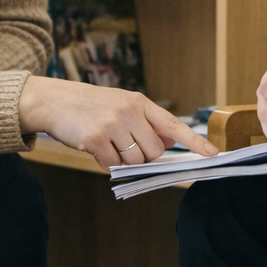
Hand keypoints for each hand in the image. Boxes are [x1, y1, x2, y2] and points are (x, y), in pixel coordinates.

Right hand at [18, 76, 218, 167]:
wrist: (55, 101)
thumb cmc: (92, 106)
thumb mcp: (123, 105)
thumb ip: (148, 123)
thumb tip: (172, 142)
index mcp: (140, 103)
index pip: (173, 124)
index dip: (194, 141)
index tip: (212, 153)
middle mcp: (130, 112)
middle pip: (154, 151)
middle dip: (143, 156)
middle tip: (125, 145)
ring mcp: (113, 125)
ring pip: (135, 161)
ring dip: (124, 160)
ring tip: (108, 143)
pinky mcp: (96, 140)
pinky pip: (113, 165)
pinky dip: (106, 162)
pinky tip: (95, 148)